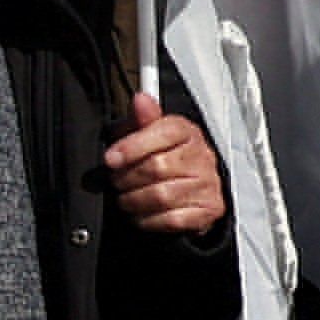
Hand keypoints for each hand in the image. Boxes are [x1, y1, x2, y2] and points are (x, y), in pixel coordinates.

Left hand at [104, 93, 226, 239]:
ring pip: (161, 196)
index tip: (110, 159)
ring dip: (133, 201)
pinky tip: (141, 214)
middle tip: (115, 181)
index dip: (132, 146)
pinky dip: (148, 220)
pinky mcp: (209, 209)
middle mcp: (202, 156)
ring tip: (125, 198)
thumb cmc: (163, 157)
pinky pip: (171, 219)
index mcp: (186, 132)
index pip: (163, 133)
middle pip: (156, 167)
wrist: (192, 188)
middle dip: (126, 178)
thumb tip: (140, 99)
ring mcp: (208, 184)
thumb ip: (142, 118)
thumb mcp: (148, 134)